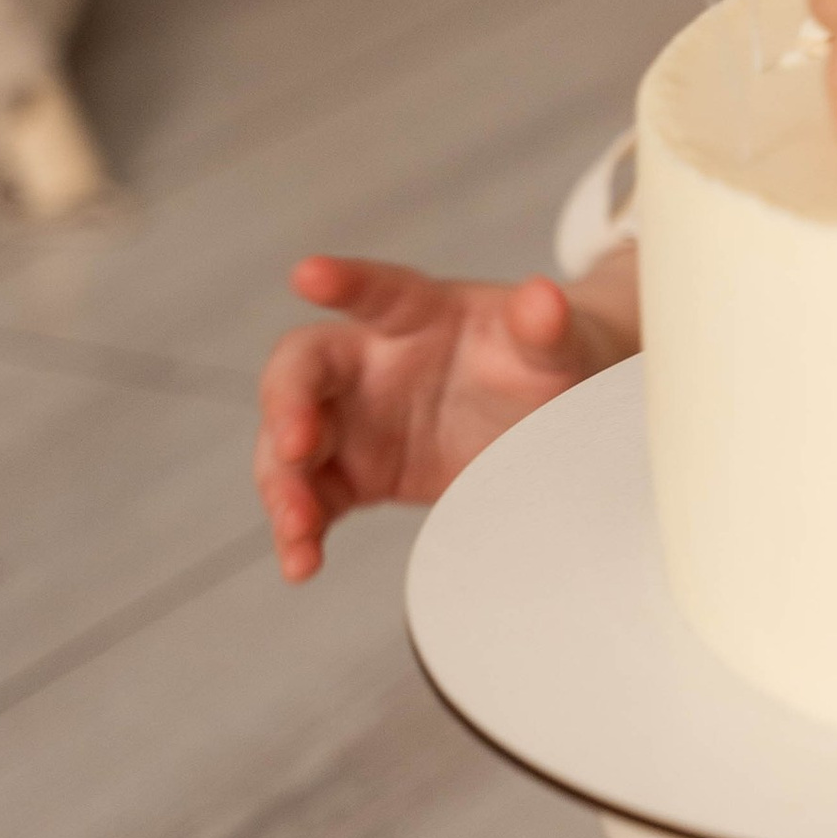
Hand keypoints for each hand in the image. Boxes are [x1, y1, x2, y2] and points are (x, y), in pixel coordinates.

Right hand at [256, 253, 630, 583]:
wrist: (544, 422)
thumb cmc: (540, 365)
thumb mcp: (553, 348)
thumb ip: (545, 327)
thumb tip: (545, 297)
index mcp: (416, 313)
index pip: (376, 291)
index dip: (343, 282)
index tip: (309, 274)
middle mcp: (369, 360)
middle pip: (303, 371)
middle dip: (288, 405)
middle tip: (295, 447)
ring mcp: (353, 418)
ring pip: (290, 442)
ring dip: (283, 484)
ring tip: (297, 530)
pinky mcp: (355, 474)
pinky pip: (313, 499)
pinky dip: (301, 530)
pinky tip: (302, 563)